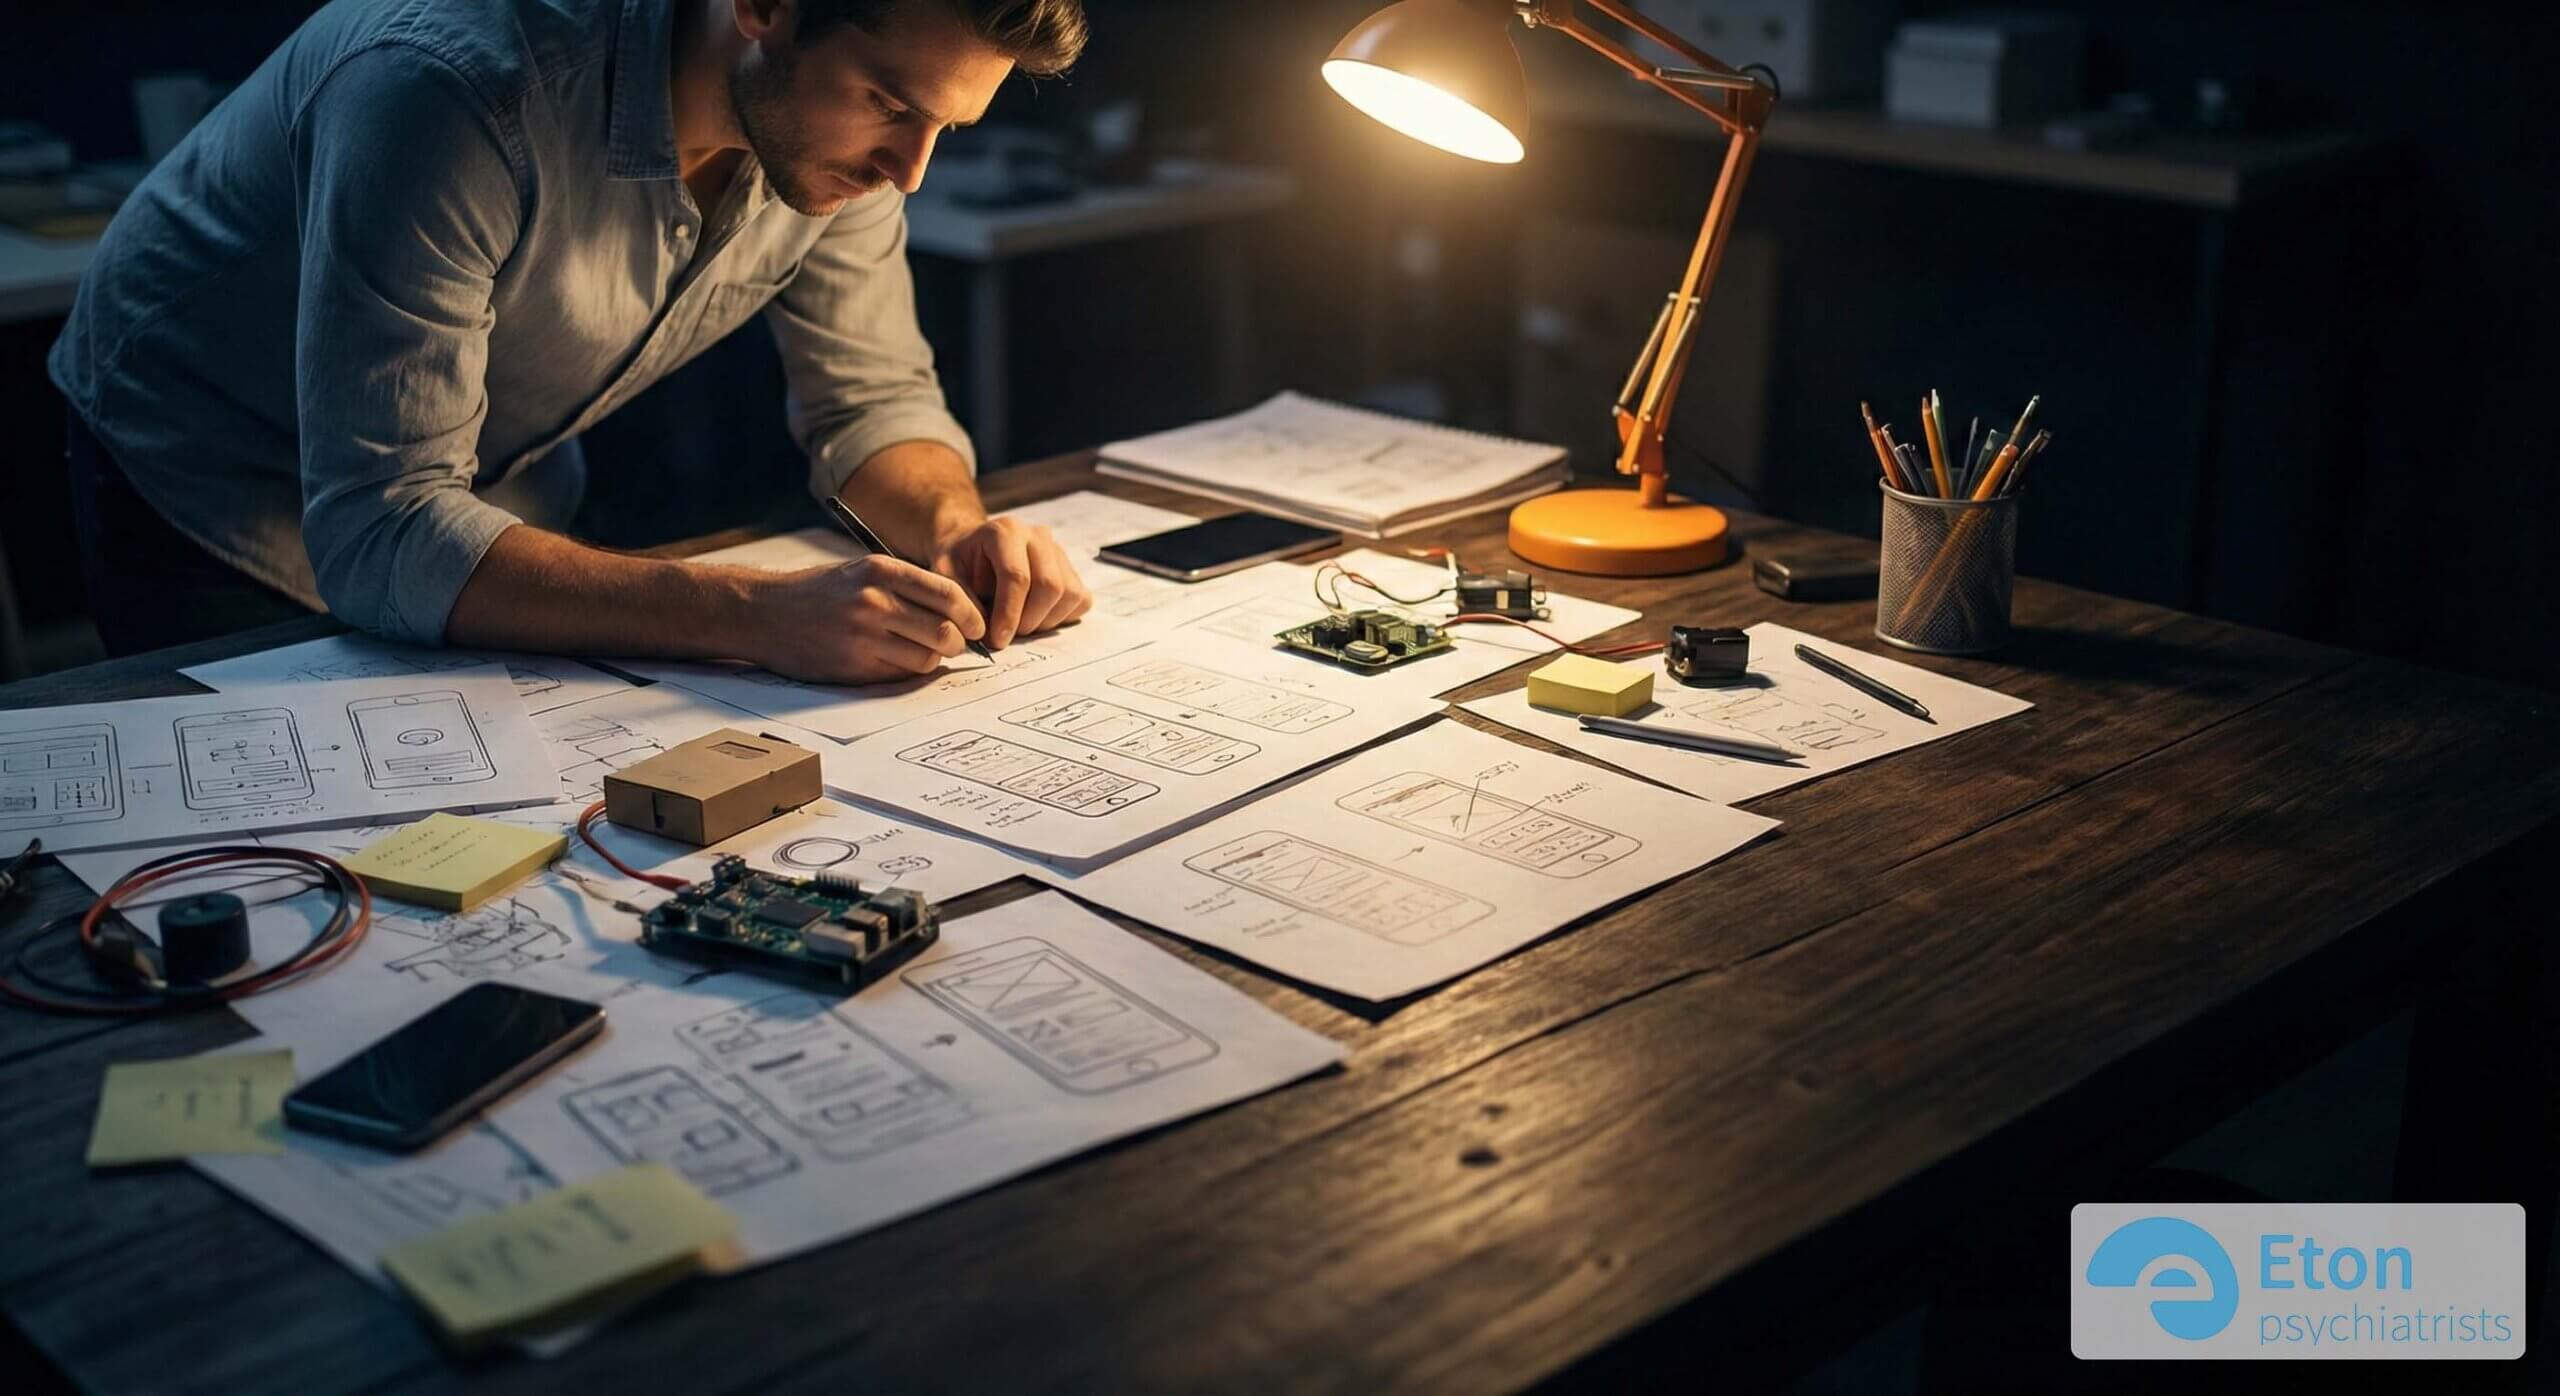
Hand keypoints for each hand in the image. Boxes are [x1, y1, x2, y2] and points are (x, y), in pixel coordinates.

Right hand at [748, 556, 986, 683]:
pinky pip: (899, 674)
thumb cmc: (821, 591)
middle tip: (956, 644)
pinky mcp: (853, 666)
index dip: (972, 614)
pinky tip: (892, 658)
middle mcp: (873, 602)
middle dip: (959, 642)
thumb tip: (960, 612)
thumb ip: (908, 586)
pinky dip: (906, 670)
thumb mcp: (863, 570)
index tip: (977, 624)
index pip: (949, 594)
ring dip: (932, 659)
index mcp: (881, 570)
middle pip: (945, 632)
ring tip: (919, 650)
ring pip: (926, 658)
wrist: (764, 613)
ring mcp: (862, 637)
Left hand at [935, 515, 1093, 647]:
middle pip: (1049, 586)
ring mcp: (1058, 551)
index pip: (1017, 576)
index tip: (997, 639)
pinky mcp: (1071, 569)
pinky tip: (1035, 618)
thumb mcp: (946, 574)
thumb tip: (984, 629)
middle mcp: (1038, 536)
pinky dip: (1060, 618)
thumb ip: (962, 598)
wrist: (974, 548)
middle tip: (1006, 636)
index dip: (1009, 613)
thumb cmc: (961, 561)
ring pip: (1068, 595)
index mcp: (1006, 531)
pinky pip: (1080, 600)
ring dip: (1044, 622)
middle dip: (1028, 621)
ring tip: (1018, 626)